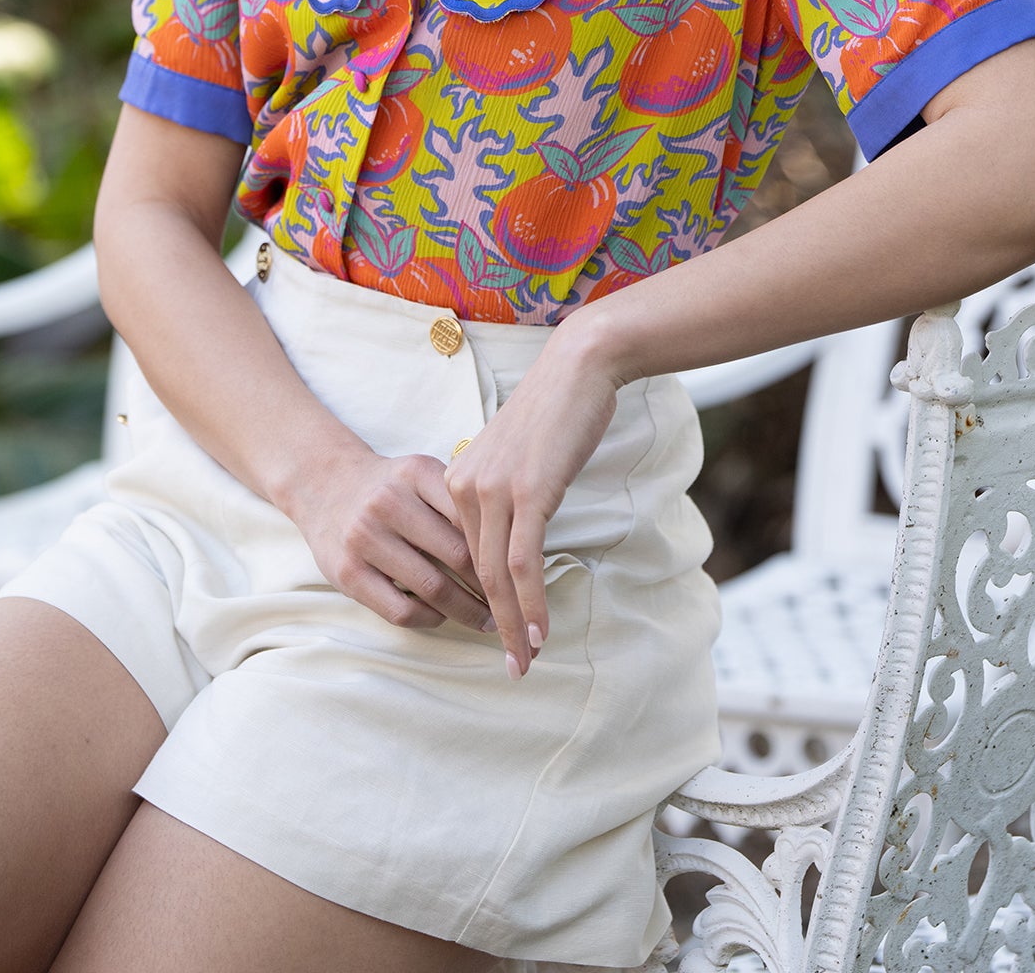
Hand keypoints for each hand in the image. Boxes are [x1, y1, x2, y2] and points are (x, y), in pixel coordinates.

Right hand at [284, 440, 493, 634]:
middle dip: (492, 586)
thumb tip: (514, 543)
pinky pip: (401, 610)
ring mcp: (364, 539)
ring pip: (433, 588)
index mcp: (416, 473)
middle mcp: (388, 502)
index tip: (521, 569)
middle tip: (513, 603)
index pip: (472, 517)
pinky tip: (443, 617)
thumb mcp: (423, 474)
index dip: (502, 548)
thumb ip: (459, 500)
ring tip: (488, 619)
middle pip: (457, 556)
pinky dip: (430, 619)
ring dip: (467, 610)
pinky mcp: (347, 573)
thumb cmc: (390, 487)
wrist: (326, 487)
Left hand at [444, 317, 622, 679]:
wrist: (577, 369)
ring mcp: (494, 490)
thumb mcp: (517, 458)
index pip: (464, 556)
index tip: (498, 634)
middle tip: (511, 664)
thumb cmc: (554, 412)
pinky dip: (530, 601)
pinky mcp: (527, 492)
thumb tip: (515, 538)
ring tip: (523, 661)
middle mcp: (466, 487)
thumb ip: (506, 495)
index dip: (481, 600)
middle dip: (493, 624)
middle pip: (474, 573)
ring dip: (512, 624)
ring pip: (495, 575)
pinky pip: (522, 561)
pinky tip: (539, 630)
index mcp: (457, 480)